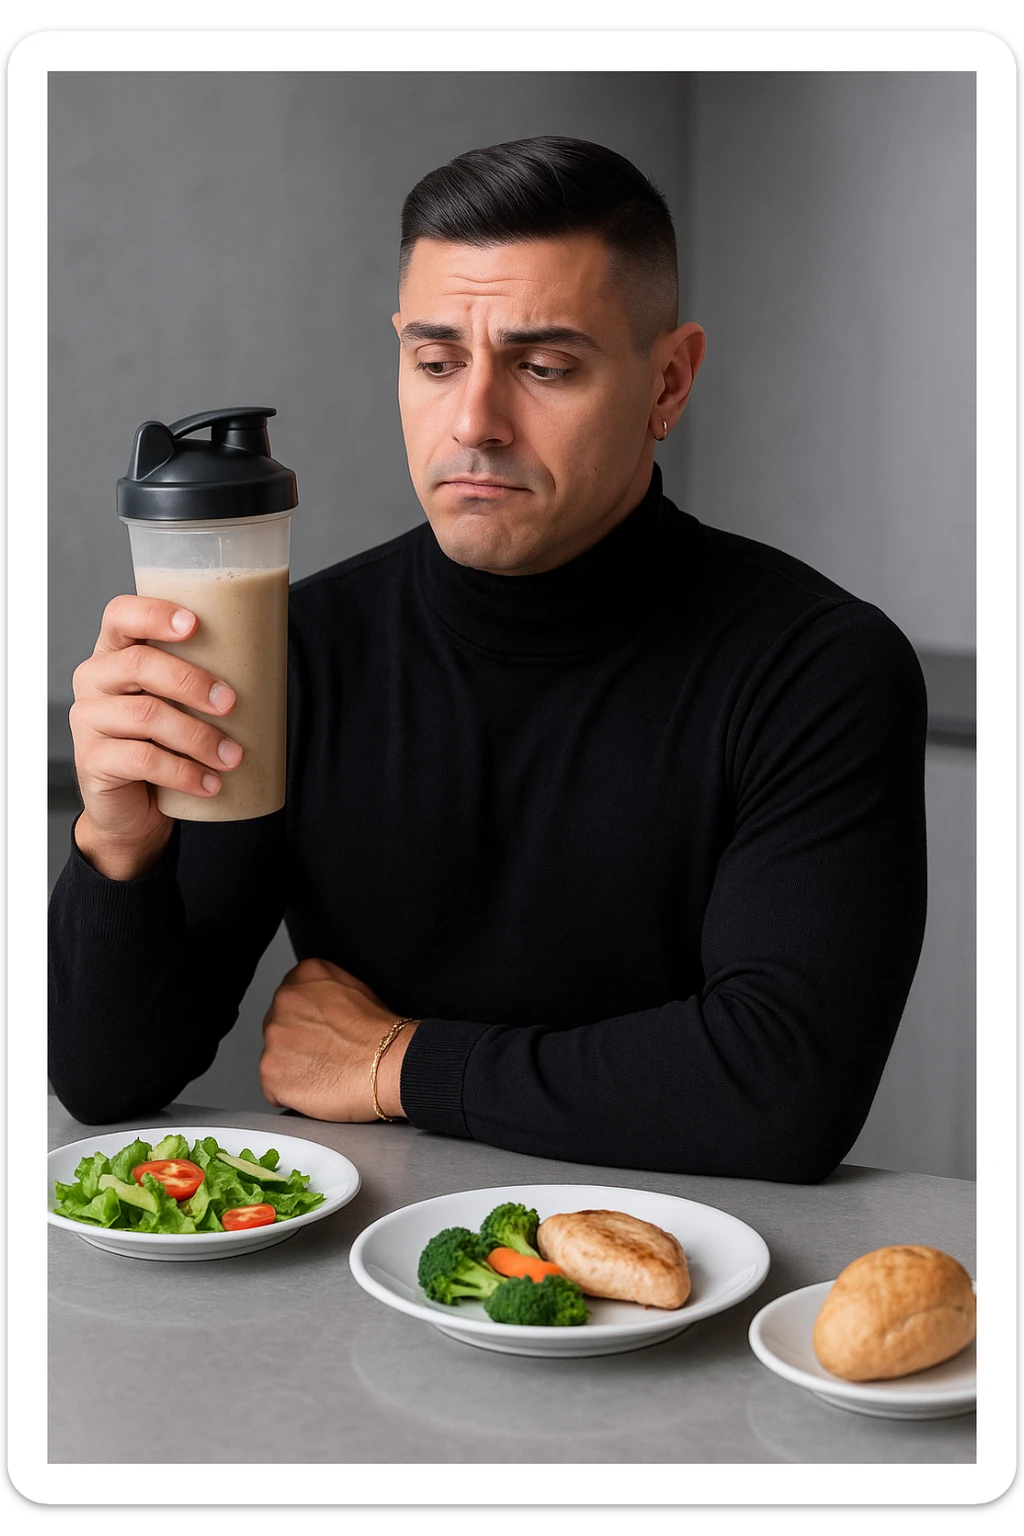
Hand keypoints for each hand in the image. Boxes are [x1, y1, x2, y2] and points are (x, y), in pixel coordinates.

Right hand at [70, 595, 243, 878]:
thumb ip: (203, 678)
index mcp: (115, 653)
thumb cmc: (165, 743)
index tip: (195, 624)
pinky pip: (142, 759)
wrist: (134, 808)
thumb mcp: (181, 704)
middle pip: (138, 664)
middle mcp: (93, 680)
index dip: (153, 614)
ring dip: (198, 736)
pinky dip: (184, 772)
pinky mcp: (92, 761)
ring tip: (232, 757)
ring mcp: (87, 720)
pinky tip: (210, 783)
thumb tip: (272, 664)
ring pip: (145, 715)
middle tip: (230, 703)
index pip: (120, 615)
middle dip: (191, 681)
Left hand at [260, 957, 418, 1120]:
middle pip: (278, 1027)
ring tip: (324, 1072)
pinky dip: (290, 1094)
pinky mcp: (271, 1072)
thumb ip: (324, 990)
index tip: (320, 1032)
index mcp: (304, 976)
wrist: (389, 1064)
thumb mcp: (356, 988)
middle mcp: (283, 1001)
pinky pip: (273, 1088)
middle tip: (325, 1054)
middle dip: (296, 1043)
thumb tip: (316, 1005)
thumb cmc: (380, 1034)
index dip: (307, 1021)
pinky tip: (316, 1088)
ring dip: (293, 1068)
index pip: (289, 999)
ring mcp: (274, 1038)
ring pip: (274, 1057)